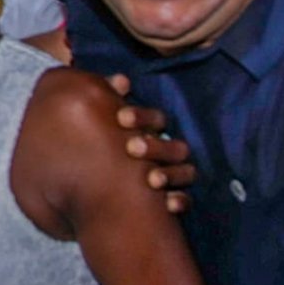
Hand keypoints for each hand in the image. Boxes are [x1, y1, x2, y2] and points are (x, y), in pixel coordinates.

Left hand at [107, 73, 194, 213]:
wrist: (97, 191)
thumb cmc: (101, 148)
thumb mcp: (101, 125)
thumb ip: (108, 100)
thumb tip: (121, 79)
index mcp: (148, 132)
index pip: (154, 119)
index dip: (141, 117)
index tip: (120, 118)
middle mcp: (165, 151)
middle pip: (173, 145)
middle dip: (155, 145)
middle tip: (132, 147)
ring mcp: (173, 174)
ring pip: (184, 171)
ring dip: (170, 173)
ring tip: (152, 180)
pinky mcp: (175, 199)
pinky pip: (186, 200)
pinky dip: (180, 200)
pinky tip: (168, 204)